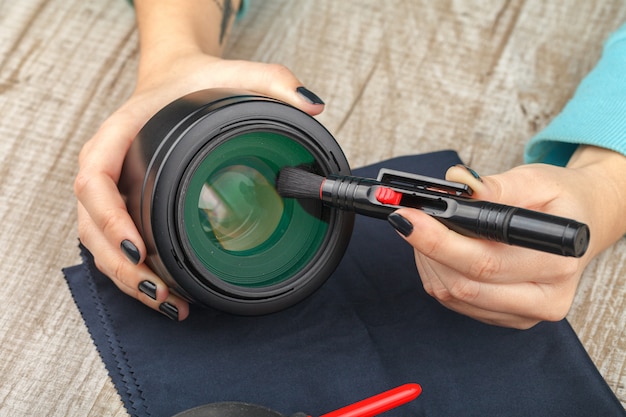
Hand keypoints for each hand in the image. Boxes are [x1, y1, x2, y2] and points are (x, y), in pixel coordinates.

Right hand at [74, 50, 324, 319]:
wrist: (175, 80)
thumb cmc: (196, 80)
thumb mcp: (235, 72)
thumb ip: (273, 81)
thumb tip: (313, 106)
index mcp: (119, 133)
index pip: (95, 179)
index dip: (109, 218)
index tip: (137, 248)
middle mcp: (107, 164)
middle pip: (92, 225)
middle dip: (121, 266)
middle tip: (160, 290)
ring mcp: (112, 188)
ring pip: (98, 243)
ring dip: (126, 279)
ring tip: (168, 302)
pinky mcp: (123, 203)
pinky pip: (114, 242)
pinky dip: (134, 272)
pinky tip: (165, 291)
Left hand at [389, 146, 625, 328]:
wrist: (580, 225)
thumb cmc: (560, 201)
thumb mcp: (536, 180)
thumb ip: (496, 186)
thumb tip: (457, 186)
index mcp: (558, 261)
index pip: (486, 261)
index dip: (439, 240)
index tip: (408, 216)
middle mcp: (546, 298)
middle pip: (464, 284)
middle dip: (425, 247)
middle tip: (404, 216)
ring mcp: (524, 314)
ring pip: (452, 295)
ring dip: (427, 260)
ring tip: (425, 227)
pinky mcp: (504, 318)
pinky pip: (454, 301)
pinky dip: (436, 271)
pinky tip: (438, 248)